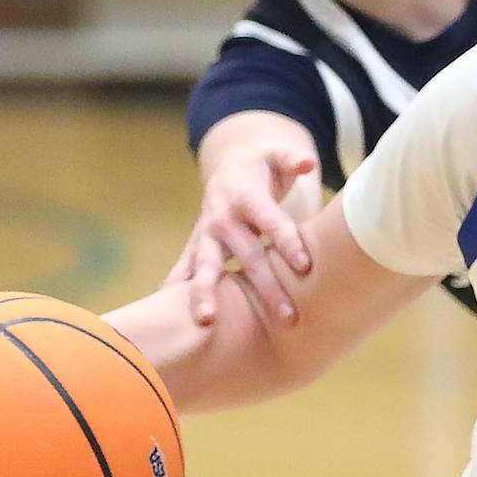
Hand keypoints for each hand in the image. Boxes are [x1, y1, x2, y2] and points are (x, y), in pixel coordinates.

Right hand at [164, 145, 316, 325]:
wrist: (229, 168)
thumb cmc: (263, 167)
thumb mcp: (278, 155)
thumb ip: (293, 158)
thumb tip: (307, 163)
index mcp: (249, 198)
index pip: (273, 223)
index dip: (288, 243)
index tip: (305, 267)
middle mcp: (225, 218)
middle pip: (248, 255)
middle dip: (266, 286)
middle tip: (286, 315)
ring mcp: (207, 233)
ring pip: (207, 267)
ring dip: (205, 293)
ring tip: (206, 321)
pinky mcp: (196, 245)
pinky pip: (184, 268)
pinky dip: (175, 288)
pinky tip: (169, 315)